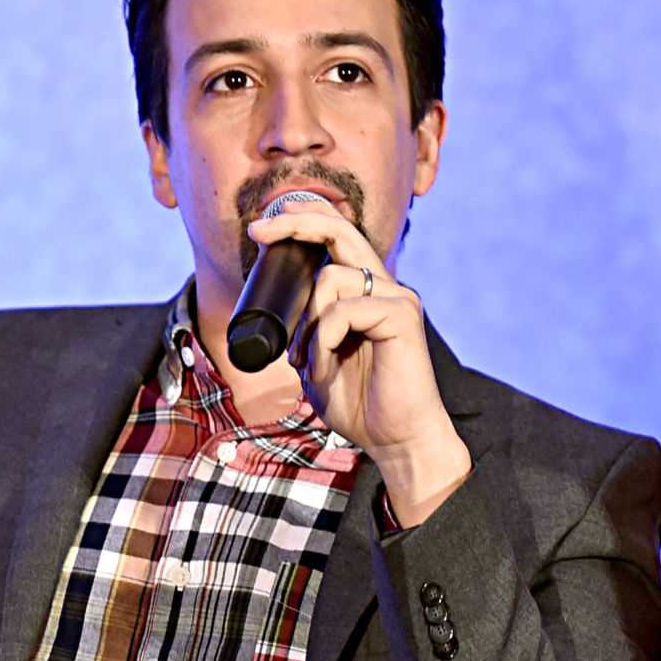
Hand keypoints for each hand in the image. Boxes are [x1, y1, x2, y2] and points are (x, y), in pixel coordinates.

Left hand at [250, 203, 469, 520]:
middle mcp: (384, 287)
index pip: (337, 238)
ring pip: (330, 281)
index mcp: (366, 293)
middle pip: (340, 230)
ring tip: (306, 363)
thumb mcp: (315, 359)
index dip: (302, 221)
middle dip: (295, 222)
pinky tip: (323, 369)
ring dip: (305, 325)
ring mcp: (396, 298)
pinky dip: (321, 341)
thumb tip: (277, 304)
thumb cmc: (360, 404)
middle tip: (258, 231)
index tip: (262, 227)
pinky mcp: (402, 316)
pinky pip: (343, 312)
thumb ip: (305, 329)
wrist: (395, 439)